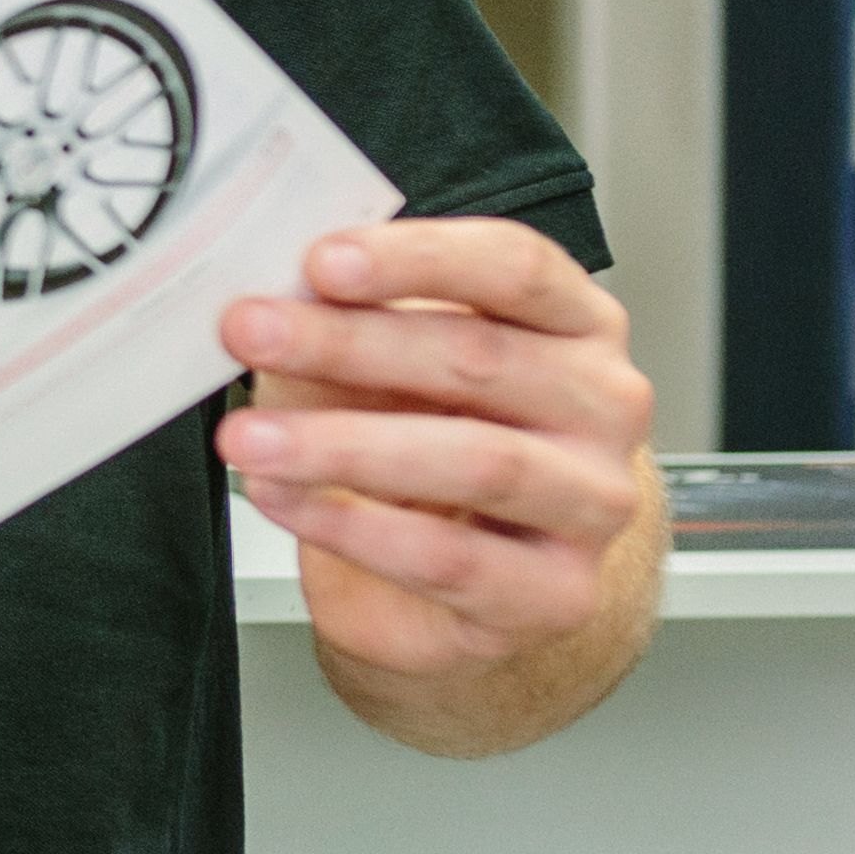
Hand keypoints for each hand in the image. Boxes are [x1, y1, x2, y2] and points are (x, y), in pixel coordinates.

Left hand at [216, 216, 660, 725]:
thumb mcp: (388, 370)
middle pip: (482, 358)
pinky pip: (448, 557)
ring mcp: (593, 502)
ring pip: (477, 461)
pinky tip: (285, 499)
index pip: (515, 267)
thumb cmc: (433, 446)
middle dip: (349, 343)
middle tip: (251, 334)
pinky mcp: (558, 594)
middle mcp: (604, 406)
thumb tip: (273, 302)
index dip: (417, 259)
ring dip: (344, 445)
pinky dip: (351, 526)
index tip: (321, 260)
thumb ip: (348, 327)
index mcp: (576, 324)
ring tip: (250, 438)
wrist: (466, 584)